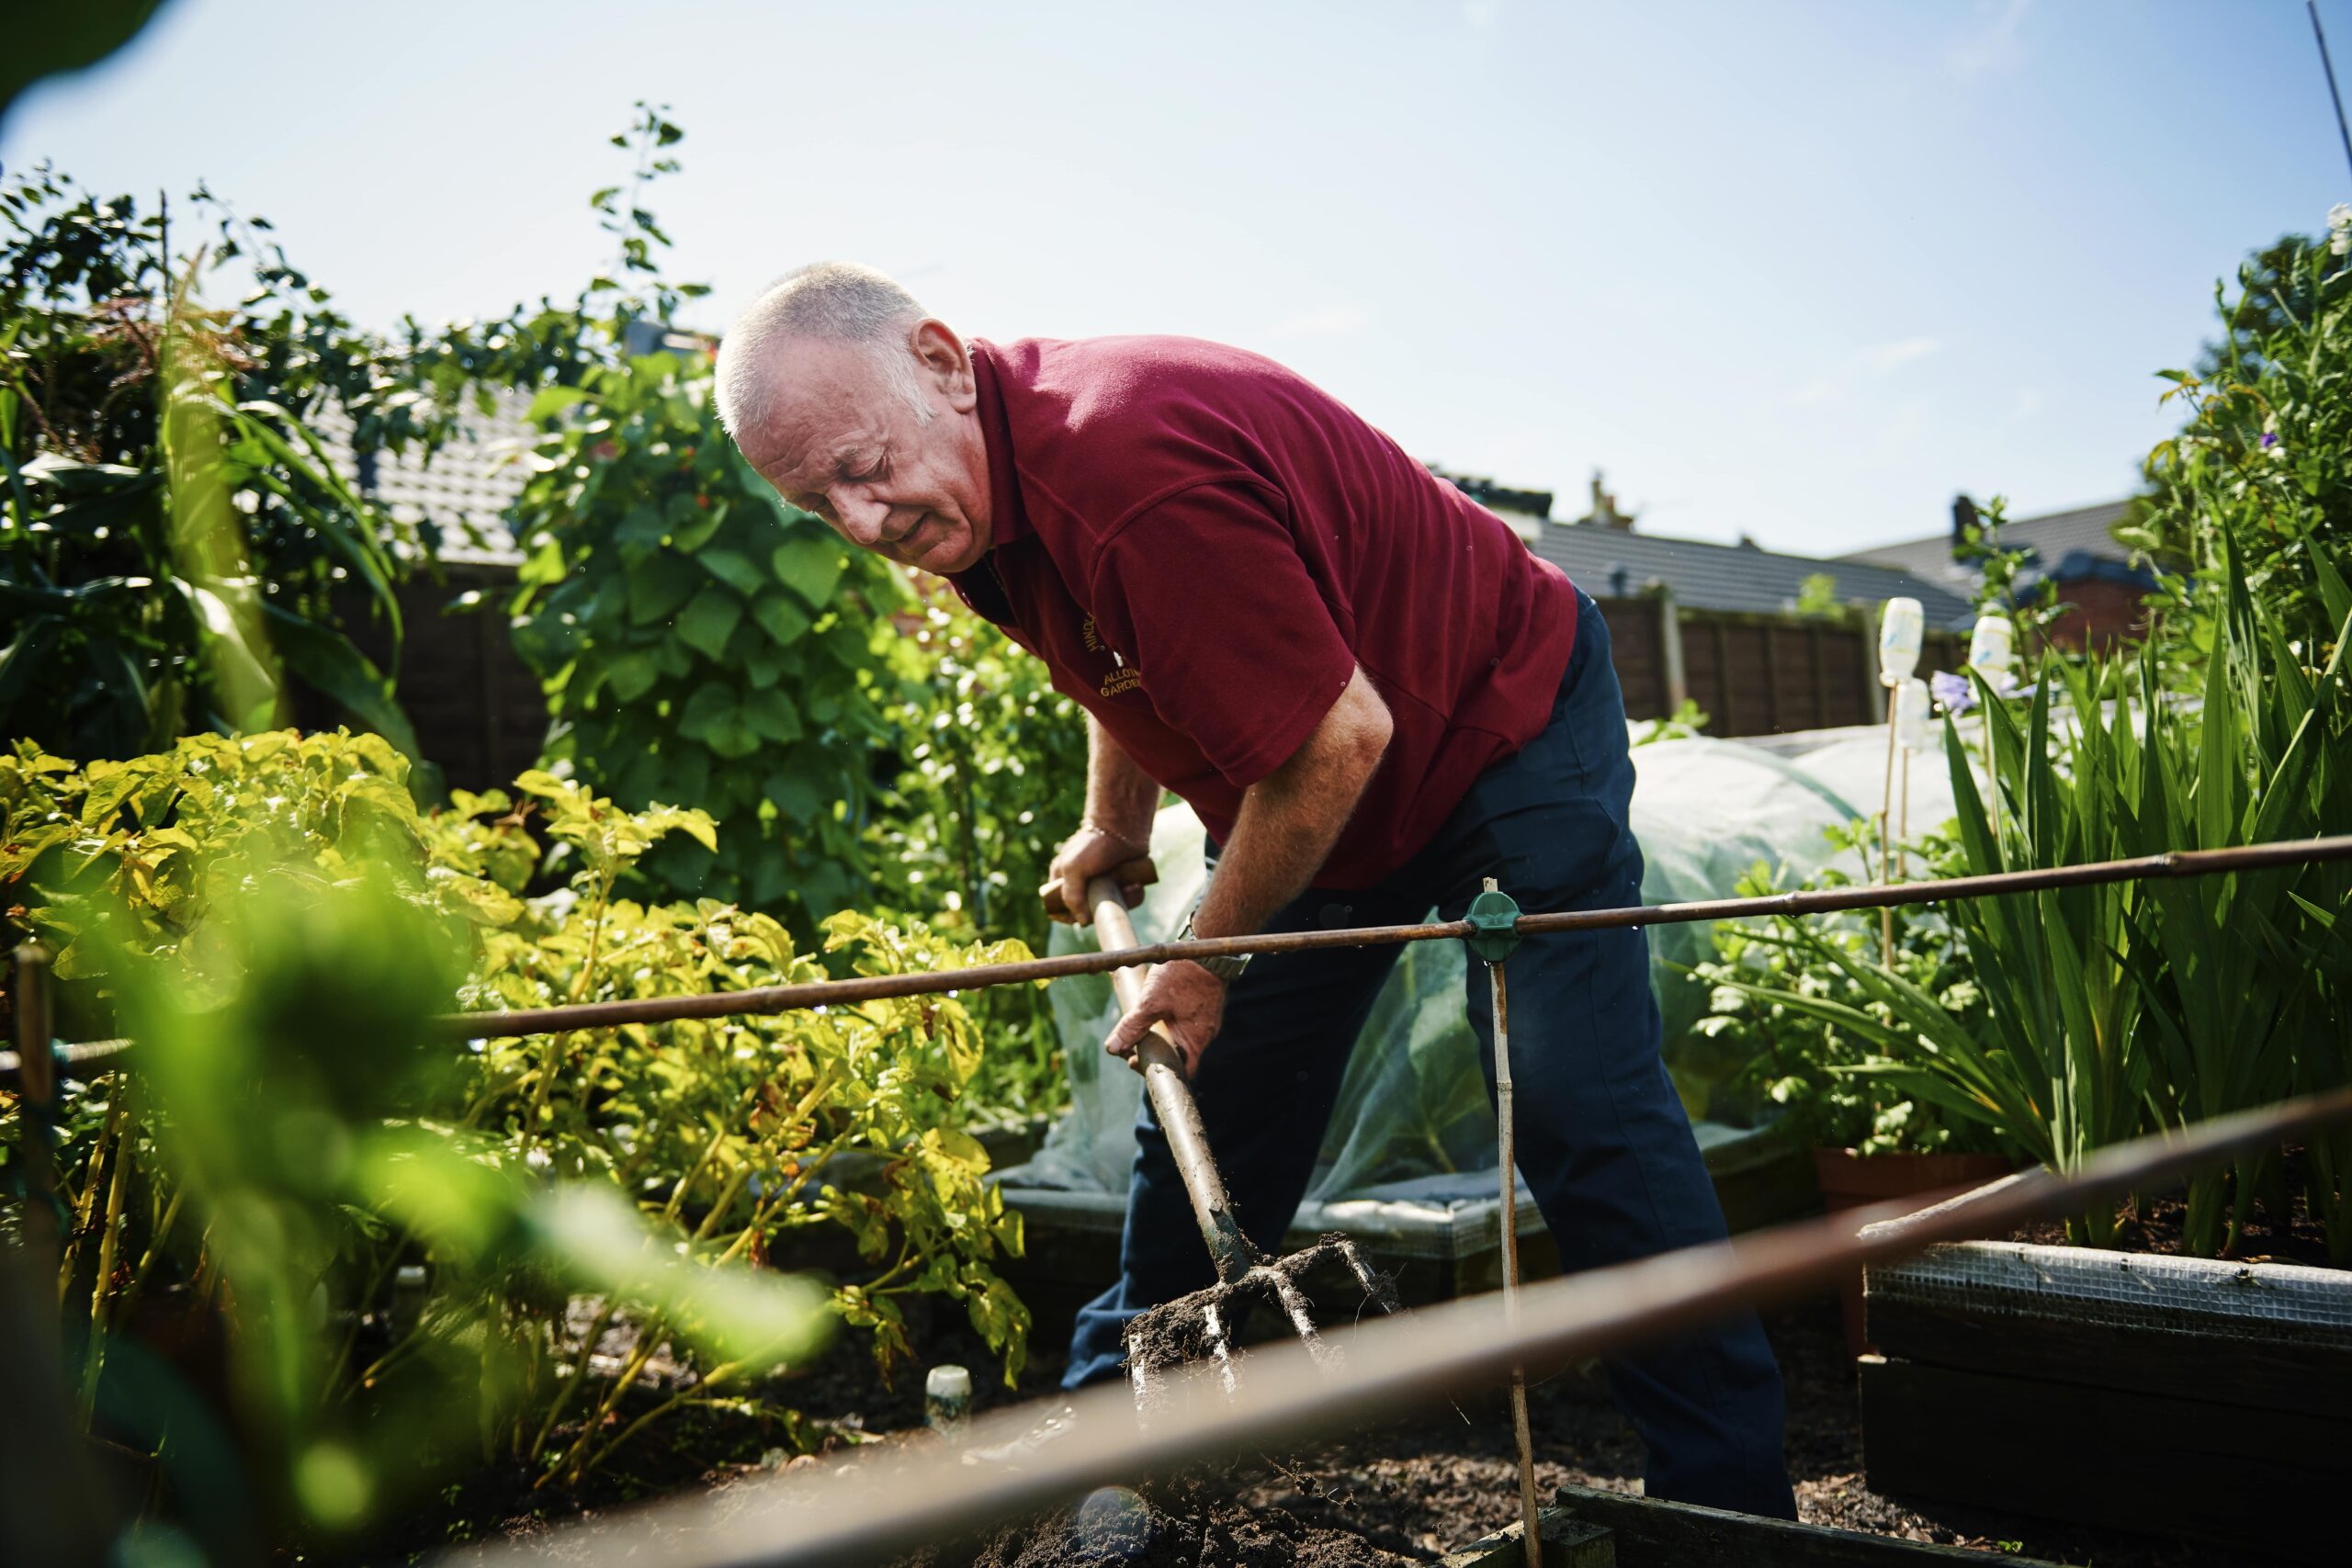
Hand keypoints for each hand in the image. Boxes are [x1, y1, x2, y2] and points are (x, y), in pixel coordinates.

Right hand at [1047, 822, 1152, 925]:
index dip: (1067, 916)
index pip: (1058, 907)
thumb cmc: (1093, 844)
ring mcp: (1104, 884)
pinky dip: (1133, 896)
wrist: (1123, 826)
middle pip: (1088, 912)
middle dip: (1100, 909)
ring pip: (1110, 907)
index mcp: (1064, 879)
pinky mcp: (1123, 883)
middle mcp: (1083, 884)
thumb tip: (1082, 922)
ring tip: (1127, 887)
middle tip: (1108, 895)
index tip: (1079, 919)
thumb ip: (1071, 896)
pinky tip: (1135, 885)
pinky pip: (1128, 899)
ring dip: (1121, 902)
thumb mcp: (1073, 868)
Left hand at [1104, 960, 1227, 1078]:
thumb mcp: (1151, 1002)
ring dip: (1162, 1036)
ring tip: (1142, 1022)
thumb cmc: (1181, 975)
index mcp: (1195, 1041)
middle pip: (1179, 1056)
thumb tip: (1113, 1048)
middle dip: (1154, 1051)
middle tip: (1132, 1041)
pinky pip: (1187, 1023)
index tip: (1134, 1058)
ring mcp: (1208, 1021)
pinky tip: (1157, 1009)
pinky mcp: (1206, 1007)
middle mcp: (1205, 1035)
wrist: (1206, 950)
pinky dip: (1171, 1022)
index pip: (1180, 1072)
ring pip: (1182, 1038)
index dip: (1156, 1070)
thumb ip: (1133, 1026)